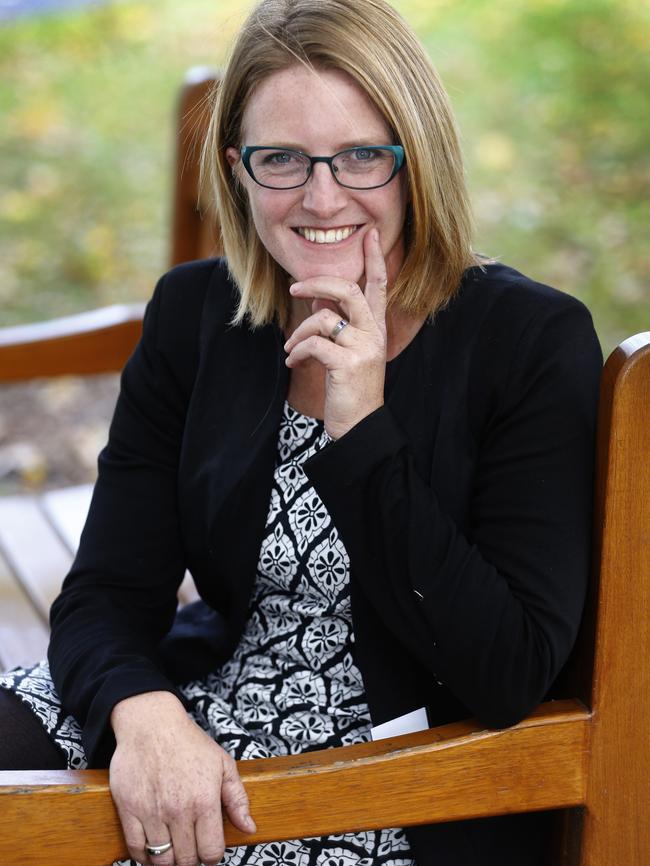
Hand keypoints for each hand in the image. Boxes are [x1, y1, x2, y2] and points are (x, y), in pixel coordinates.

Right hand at [110, 691, 254, 865]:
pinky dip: (144, 857)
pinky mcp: (129, 809)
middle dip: (191, 859)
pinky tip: (152, 849)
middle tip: (191, 848)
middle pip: (186, 861)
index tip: (209, 849)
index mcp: (204, 801)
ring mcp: (152, 812)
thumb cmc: (188, 742)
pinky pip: (135, 850)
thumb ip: (238, 799)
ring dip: (169, 861)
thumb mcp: (223, 764)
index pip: (211, 853)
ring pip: (161, 861)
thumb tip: (249, 828)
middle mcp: (178, 810)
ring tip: (173, 849)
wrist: (151, 724)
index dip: (212, 856)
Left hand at [284, 228, 387, 439]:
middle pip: (347, 290)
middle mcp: (374, 333)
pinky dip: (298, 351)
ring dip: (299, 330)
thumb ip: (337, 324)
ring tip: (292, 348)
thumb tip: (317, 301)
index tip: (372, 233)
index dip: (375, 258)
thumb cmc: (350, 388)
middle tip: (294, 286)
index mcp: (376, 327)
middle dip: (316, 283)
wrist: (359, 426)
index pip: (379, 285)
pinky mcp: (348, 364)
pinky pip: (314, 344)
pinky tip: (294, 361)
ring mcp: (363, 348)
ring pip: (323, 318)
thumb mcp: (347, 352)